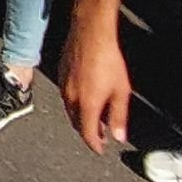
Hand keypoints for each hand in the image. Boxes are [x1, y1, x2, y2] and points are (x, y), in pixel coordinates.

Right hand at [59, 9, 131, 152]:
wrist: (90, 32)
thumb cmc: (108, 58)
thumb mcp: (121, 91)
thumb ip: (118, 116)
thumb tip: (119, 136)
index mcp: (87, 105)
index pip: (87, 134)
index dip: (94, 145)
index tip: (100, 149)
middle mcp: (71, 98)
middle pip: (77, 123)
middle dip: (88, 131)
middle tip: (100, 133)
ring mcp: (63, 86)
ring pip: (70, 109)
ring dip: (81, 116)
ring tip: (94, 116)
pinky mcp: (60, 74)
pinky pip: (66, 95)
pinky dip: (75, 102)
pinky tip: (85, 95)